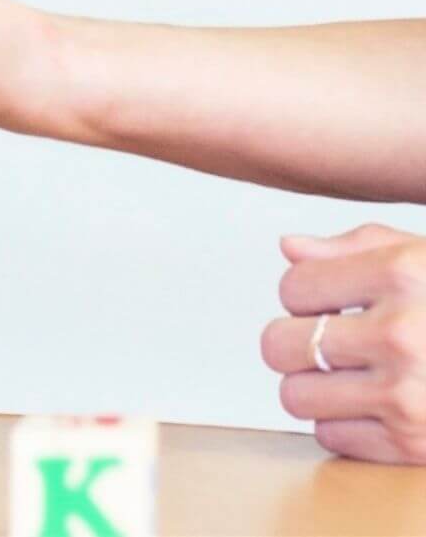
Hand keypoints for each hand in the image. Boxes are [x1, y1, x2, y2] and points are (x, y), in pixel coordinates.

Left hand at [260, 223, 425, 463]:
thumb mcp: (423, 257)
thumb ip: (354, 248)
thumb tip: (290, 249)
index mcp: (401, 275)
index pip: (293, 288)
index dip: (306, 296)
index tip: (331, 302)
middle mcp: (403, 333)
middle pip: (279, 345)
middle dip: (296, 343)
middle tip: (332, 342)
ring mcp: (409, 393)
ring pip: (295, 397)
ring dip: (315, 388)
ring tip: (351, 374)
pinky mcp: (415, 444)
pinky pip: (329, 437)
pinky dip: (344, 425)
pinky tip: (376, 406)